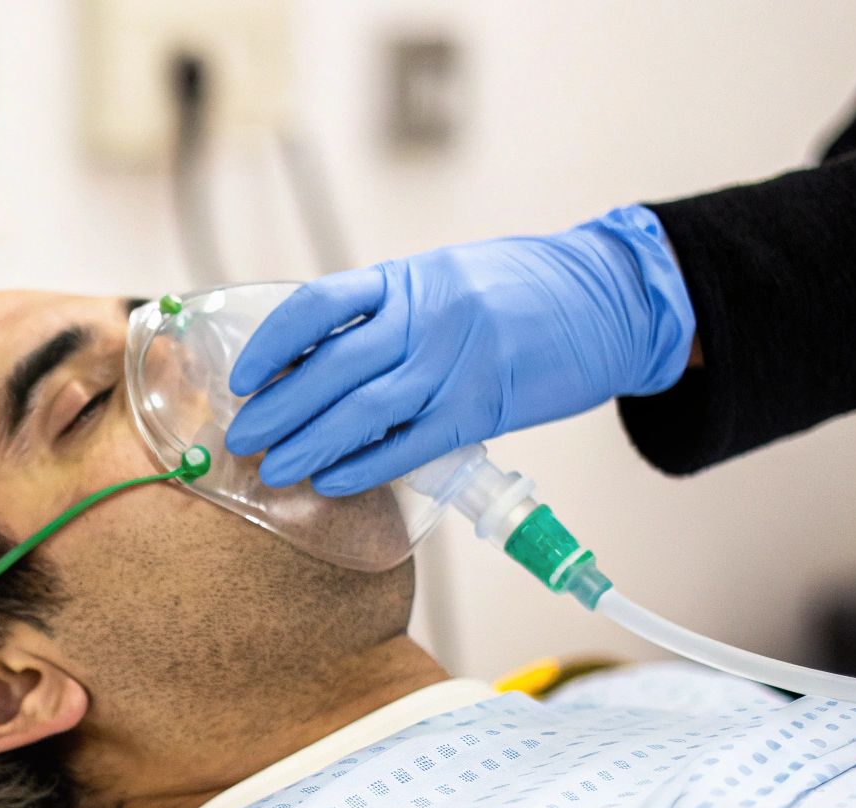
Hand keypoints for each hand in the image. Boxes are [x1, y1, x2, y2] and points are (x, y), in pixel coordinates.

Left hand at [224, 205, 694, 495]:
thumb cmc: (523, 289)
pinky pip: (411, 445)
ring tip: (274, 471)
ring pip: (363, 413)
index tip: (243, 377)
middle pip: (331, 370)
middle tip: (243, 440)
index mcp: (407, 280)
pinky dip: (367, 466)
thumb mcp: (444, 278)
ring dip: (310, 445)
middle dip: (278, 409)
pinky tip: (333, 481)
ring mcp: (455, 366)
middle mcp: (425, 319)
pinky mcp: (482, 409)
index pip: (318, 306)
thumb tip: (315, 356)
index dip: (273, 344)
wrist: (612, 299)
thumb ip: (386, 311)